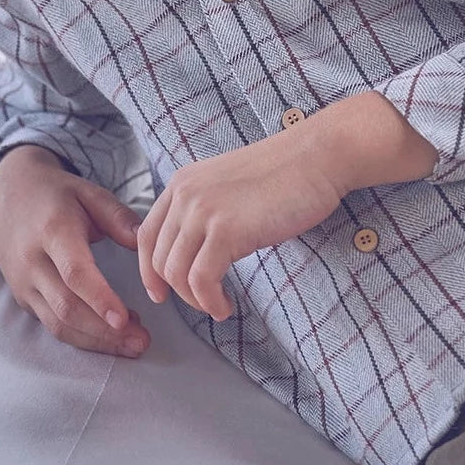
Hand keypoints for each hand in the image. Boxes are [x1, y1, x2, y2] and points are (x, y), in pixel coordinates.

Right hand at [0, 144, 150, 356]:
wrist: (7, 194)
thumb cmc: (56, 194)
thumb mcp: (89, 193)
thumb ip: (118, 217)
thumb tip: (143, 243)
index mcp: (52, 231)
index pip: (74, 272)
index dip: (99, 298)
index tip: (125, 319)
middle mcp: (32, 262)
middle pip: (66, 307)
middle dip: (105, 331)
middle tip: (141, 342)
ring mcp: (24, 283)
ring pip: (57, 323)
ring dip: (96, 341)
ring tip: (132, 345)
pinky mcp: (23, 297)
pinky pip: (50, 324)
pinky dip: (81, 336)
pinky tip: (109, 337)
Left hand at [135, 93, 435, 319]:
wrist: (317, 157)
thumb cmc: (286, 174)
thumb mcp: (229, 186)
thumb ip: (206, 209)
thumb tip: (196, 249)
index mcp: (182, 183)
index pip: (147, 235)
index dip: (148, 270)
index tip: (161, 293)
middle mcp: (185, 195)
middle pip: (159, 259)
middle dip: (177, 291)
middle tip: (204, 303)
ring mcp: (203, 211)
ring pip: (177, 274)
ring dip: (196, 300)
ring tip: (218, 307)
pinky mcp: (225, 230)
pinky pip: (202, 280)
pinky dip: (210, 302)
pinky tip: (225, 307)